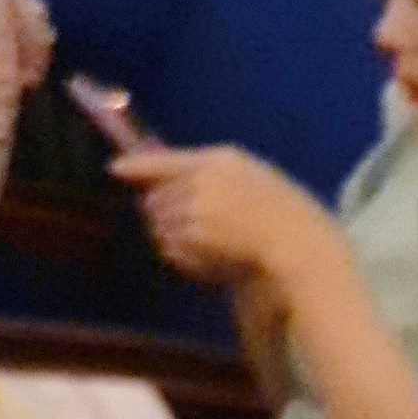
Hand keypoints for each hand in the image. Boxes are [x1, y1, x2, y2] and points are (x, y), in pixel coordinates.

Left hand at [120, 141, 345, 300]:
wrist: (302, 244)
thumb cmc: (285, 212)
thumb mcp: (251, 177)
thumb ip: (209, 173)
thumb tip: (162, 177)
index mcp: (220, 160)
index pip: (163, 160)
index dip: (136, 166)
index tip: (114, 168)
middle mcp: (201, 181)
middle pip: (155, 199)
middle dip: (167, 214)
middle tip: (200, 228)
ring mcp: (195, 210)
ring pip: (160, 226)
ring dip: (177, 238)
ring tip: (216, 244)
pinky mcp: (194, 238)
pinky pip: (171, 250)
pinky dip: (185, 257)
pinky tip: (215, 258)